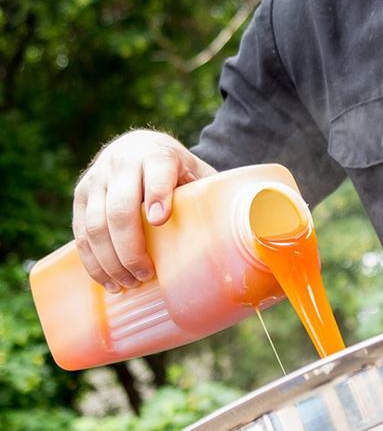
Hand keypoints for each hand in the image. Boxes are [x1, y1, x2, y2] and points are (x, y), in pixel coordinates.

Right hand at [72, 130, 215, 290]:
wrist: (137, 145)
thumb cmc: (177, 168)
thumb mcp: (196, 170)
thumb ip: (213, 191)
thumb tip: (254, 228)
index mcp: (156, 154)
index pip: (156, 173)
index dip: (157, 196)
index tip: (160, 220)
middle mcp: (121, 163)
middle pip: (120, 209)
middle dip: (131, 247)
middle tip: (145, 275)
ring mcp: (96, 179)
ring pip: (95, 225)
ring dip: (110, 261)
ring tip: (128, 285)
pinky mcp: (80, 196)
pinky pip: (80, 232)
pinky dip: (93, 261)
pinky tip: (108, 281)